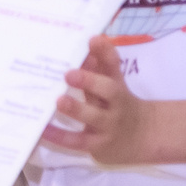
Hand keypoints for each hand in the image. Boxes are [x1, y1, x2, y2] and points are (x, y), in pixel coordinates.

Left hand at [41, 36, 152, 163]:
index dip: (105, 53)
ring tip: (60, 101)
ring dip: (76, 109)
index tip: (93, 39)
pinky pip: (77, 141)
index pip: (113, 66)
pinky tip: (42, 130)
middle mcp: (116, 105)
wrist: (144, 137)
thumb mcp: (112, 84)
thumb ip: (100, 64)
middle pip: (109, 91)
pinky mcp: (97, 145)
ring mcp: (108, 126)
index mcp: (117, 87)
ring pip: (94, 117)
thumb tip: (90, 40)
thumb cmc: (119, 104)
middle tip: (69, 73)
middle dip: (90, 81)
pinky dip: (59, 137)